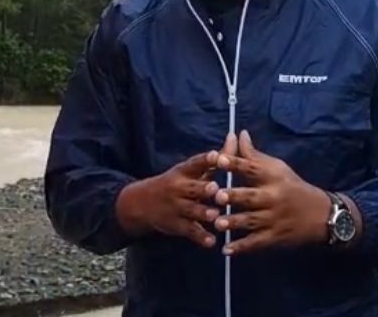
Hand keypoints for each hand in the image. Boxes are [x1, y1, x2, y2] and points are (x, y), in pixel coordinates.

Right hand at [115, 136, 232, 247]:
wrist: (142, 203)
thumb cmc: (177, 183)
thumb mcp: (191, 170)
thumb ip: (215, 158)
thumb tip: (235, 136)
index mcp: (184, 172)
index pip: (195, 164)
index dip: (205, 160)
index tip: (216, 155)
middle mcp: (179, 188)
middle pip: (192, 188)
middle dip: (204, 189)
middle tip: (216, 189)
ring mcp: (177, 207)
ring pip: (191, 210)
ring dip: (203, 213)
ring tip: (215, 215)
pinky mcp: (176, 225)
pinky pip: (189, 231)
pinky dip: (200, 237)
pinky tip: (211, 242)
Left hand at [213, 130, 331, 254]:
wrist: (323, 215)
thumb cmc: (293, 187)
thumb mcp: (278, 168)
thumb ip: (254, 155)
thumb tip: (238, 134)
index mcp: (273, 177)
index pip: (252, 168)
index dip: (235, 163)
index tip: (218, 159)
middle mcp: (273, 197)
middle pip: (251, 196)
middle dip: (234, 196)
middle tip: (216, 195)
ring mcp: (274, 219)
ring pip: (252, 221)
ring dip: (234, 222)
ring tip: (218, 224)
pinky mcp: (275, 237)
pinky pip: (257, 242)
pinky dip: (242, 247)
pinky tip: (226, 251)